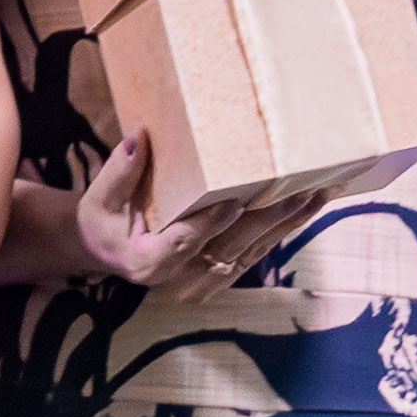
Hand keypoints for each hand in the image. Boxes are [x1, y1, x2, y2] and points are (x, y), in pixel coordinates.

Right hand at [75, 129, 330, 301]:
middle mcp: (179, 277)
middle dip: (268, 219)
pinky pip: (253, 253)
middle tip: (301, 192)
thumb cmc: (102, 224)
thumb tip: (138, 136)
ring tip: (317, 196)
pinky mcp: (216, 275)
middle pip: (230, 247)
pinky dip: (278, 231)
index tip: (235, 204)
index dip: (210, 224)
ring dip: (285, 225)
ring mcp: (201, 280)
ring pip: (250, 252)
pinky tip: (303, 210)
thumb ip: (120, 172)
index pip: (183, 242)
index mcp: (147, 261)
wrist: (105, 255)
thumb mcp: (99, 200)